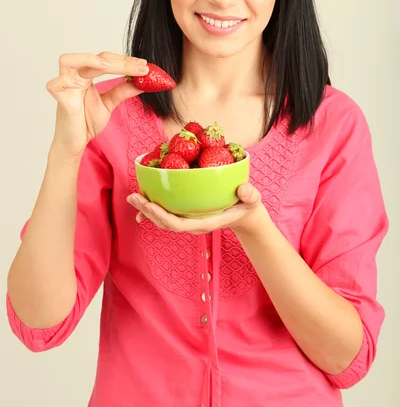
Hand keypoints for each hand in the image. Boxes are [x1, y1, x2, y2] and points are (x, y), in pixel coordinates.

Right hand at [46, 52, 148, 157]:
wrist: (75, 143)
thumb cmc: (87, 122)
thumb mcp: (110, 104)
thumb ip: (123, 91)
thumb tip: (143, 81)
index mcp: (87, 75)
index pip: (105, 59)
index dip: (125, 60)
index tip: (144, 65)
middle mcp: (75, 77)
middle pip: (94, 58)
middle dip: (119, 62)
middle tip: (139, 68)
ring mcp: (65, 87)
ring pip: (67, 61)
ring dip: (88, 60)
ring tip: (107, 66)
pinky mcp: (60, 100)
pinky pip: (55, 85)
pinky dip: (66, 81)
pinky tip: (80, 84)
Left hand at [127, 183, 267, 234]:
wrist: (246, 214)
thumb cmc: (248, 205)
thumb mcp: (253, 199)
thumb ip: (250, 195)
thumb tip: (244, 189)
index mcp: (207, 222)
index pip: (180, 224)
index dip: (163, 217)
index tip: (150, 205)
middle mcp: (195, 224)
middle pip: (167, 223)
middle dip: (149, 212)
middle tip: (133, 197)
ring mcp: (190, 220)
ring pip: (164, 219)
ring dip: (148, 210)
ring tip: (134, 197)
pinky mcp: (188, 214)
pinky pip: (168, 214)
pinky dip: (155, 210)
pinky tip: (144, 202)